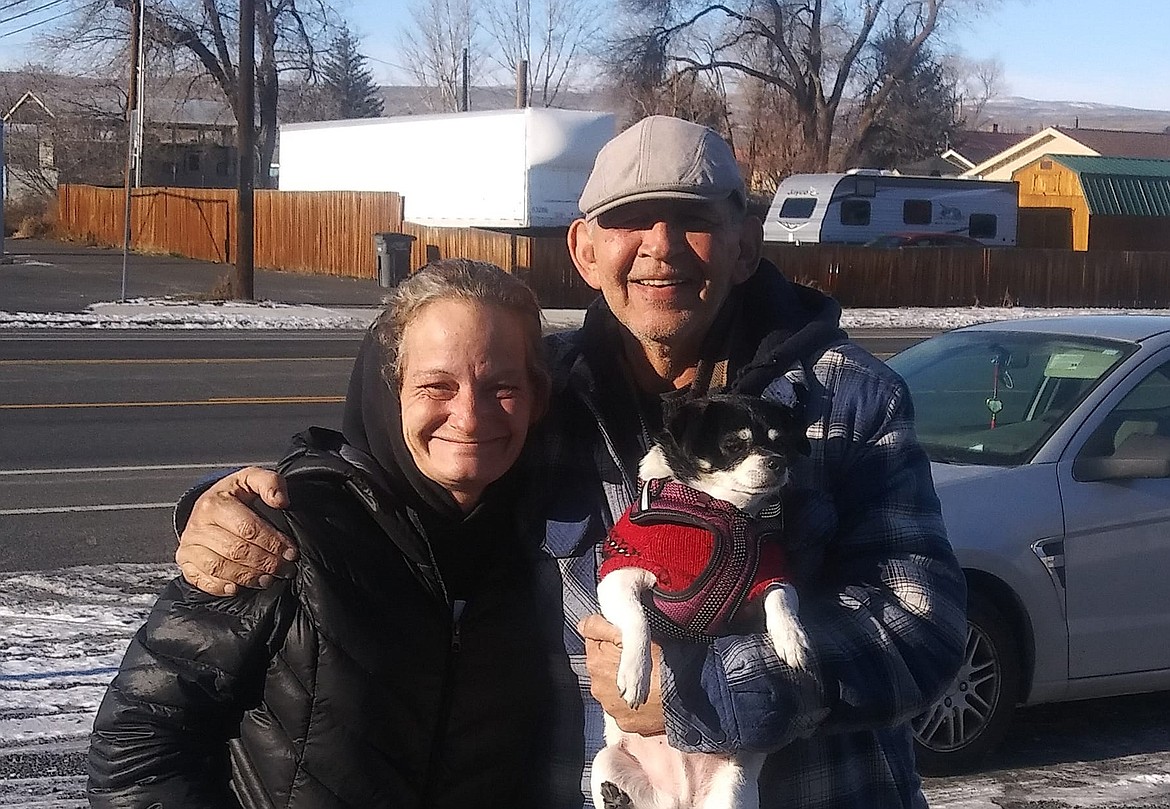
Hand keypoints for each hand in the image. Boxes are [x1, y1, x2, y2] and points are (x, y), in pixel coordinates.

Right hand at [175, 467, 295, 595]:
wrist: (206, 505)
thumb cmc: (233, 495)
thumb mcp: (251, 479)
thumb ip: (270, 483)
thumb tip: (281, 501)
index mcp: (215, 503)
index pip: (248, 528)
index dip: (273, 542)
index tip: (290, 552)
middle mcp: (198, 525)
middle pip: (236, 551)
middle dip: (266, 563)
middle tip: (285, 569)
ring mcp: (189, 545)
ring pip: (220, 568)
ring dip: (248, 577)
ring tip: (268, 579)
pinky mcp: (185, 561)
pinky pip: (202, 579)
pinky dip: (221, 586)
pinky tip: (238, 588)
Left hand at [578, 614, 665, 735]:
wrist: (682, 696)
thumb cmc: (660, 660)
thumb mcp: (632, 633)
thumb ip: (600, 628)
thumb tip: (581, 626)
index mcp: (596, 662)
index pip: (592, 644)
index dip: (608, 640)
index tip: (623, 642)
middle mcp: (597, 687)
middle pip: (600, 669)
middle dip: (613, 664)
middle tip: (637, 660)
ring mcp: (610, 707)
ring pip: (611, 690)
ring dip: (621, 684)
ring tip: (645, 680)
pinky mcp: (623, 723)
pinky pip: (623, 710)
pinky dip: (631, 703)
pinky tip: (648, 698)